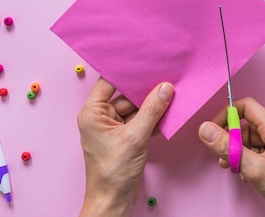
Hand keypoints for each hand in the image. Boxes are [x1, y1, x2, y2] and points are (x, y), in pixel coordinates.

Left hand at [77, 78, 173, 216]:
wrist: (113, 201)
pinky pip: (140, 121)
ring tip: (171, 95)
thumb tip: (165, 88)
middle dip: (146, 90)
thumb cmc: (113, 172)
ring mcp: (113, 128)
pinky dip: (153, 118)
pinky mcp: (125, 138)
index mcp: (93, 113)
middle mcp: (100, 117)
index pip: (109, 82)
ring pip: (136, 108)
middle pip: (126, 95)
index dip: (126, 72)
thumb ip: (152, 111)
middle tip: (166, 79)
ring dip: (152, 105)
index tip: (145, 62)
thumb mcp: (135, 137)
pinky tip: (168, 114)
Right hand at [198, 97, 264, 216]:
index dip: (228, 115)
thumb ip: (228, 147)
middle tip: (223, 156)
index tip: (215, 129)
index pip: (247, 107)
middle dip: (232, 140)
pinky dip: (252, 161)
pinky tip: (249, 176)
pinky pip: (264, 153)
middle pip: (249, 126)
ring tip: (234, 169)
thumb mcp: (254, 168)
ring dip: (241, 153)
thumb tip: (206, 129)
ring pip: (255, 142)